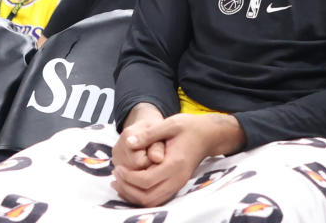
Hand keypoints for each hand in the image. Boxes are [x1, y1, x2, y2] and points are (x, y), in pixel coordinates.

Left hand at [112, 112, 243, 206]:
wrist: (209, 135)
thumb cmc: (191, 127)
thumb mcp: (170, 124)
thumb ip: (149, 134)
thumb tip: (129, 142)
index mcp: (175, 163)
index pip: (146, 180)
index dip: (128, 177)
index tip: (118, 167)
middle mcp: (177, 178)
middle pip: (147, 197)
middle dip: (127, 189)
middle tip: (116, 176)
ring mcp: (178, 184)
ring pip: (151, 202)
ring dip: (133, 195)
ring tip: (120, 182)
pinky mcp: (177, 185)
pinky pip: (156, 199)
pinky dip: (141, 195)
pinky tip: (132, 184)